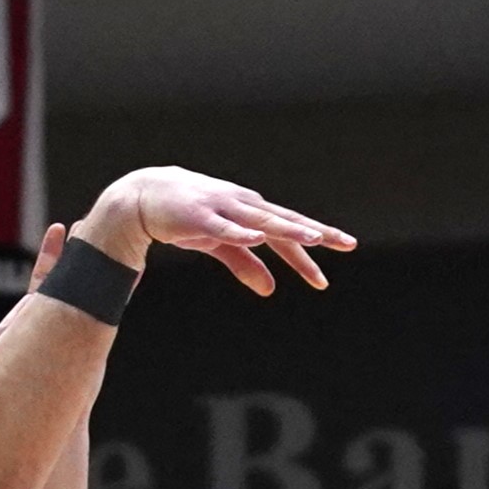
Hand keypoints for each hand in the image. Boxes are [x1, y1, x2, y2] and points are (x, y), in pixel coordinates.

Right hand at [75, 168, 351, 295]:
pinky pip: (222, 226)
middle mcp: (242, 206)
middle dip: (316, 233)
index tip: (330, 272)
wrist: (141, 198)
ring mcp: (222, 208)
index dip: (308, 253)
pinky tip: (257, 237)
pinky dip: (240, 231)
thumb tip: (271, 290)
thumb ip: (245, 265)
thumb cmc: (185, 218)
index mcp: (250, 213)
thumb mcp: (219, 245)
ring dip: (287, 229)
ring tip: (312, 238)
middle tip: (347, 244)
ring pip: (260, 221)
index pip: (287, 233)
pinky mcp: (198, 216)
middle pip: (285, 222)